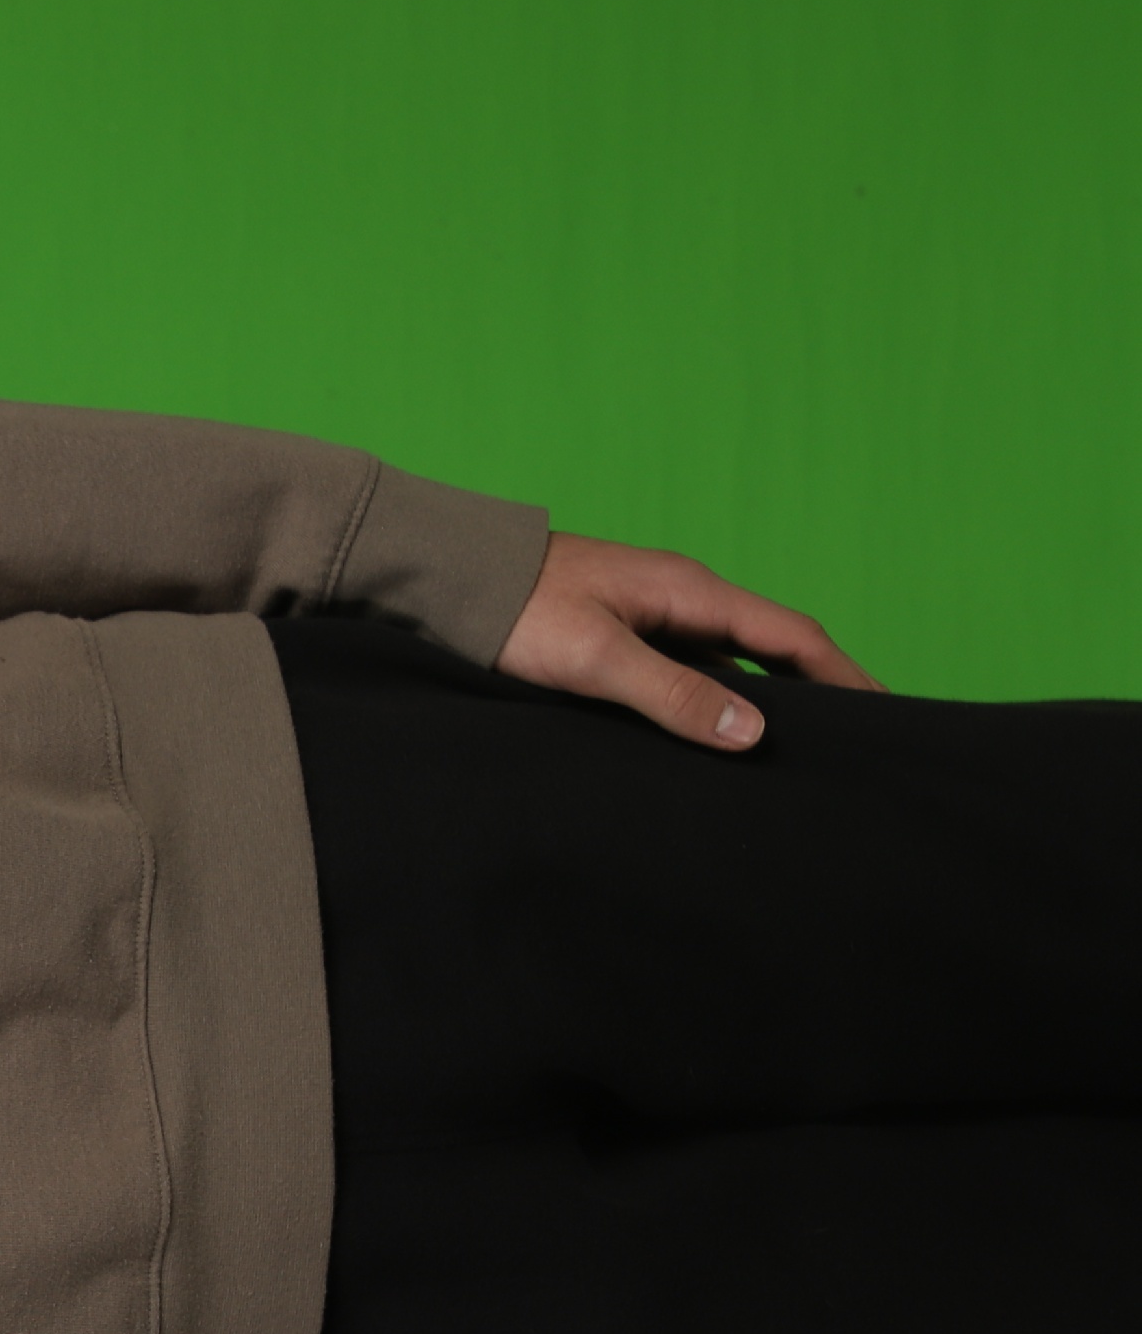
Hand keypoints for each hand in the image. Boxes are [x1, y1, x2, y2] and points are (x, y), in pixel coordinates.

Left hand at [495, 534, 881, 748]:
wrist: (446, 580)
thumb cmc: (514, 611)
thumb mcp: (594, 657)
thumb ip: (671, 694)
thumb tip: (752, 732)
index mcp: (690, 593)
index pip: (793, 637)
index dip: (845, 677)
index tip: (887, 716)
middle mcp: (681, 601)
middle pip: (771, 651)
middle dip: (819, 691)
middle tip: (856, 743)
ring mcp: (652, 620)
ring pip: (728, 666)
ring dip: (762, 703)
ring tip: (795, 753)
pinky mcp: (620, 640)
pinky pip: (687, 675)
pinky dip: (714, 704)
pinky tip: (715, 740)